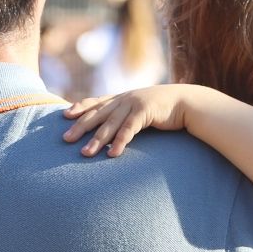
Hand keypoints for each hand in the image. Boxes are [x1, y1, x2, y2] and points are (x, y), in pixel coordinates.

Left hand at [62, 85, 192, 156]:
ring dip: (97, 140)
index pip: (96, 101)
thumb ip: (126, 115)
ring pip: (110, 124)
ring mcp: (134, 104)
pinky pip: (129, 129)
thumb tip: (113, 128)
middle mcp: (125, 99)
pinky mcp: (145, 112)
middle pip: (97, 114)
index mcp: (122, 97)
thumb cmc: (163, 109)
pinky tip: (112, 154)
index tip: (65, 115)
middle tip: (65, 139)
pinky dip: (120, 142)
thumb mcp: (141, 109)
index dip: (80, 107)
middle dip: (80, 127)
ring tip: (85, 153)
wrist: (187, 102)